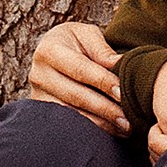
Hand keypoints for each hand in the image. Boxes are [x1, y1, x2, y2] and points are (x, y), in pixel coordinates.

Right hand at [26, 18, 129, 133]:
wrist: (54, 53)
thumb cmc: (76, 42)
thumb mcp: (88, 35)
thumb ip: (103, 50)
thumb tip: (122, 64)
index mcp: (49, 50)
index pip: (80, 69)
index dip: (102, 82)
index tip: (122, 93)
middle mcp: (39, 74)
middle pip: (76, 96)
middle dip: (105, 109)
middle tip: (128, 119)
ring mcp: (38, 96)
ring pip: (73, 115)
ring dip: (101, 124)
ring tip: (125, 127)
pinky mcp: (43, 114)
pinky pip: (69, 125)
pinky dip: (92, 129)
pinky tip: (112, 131)